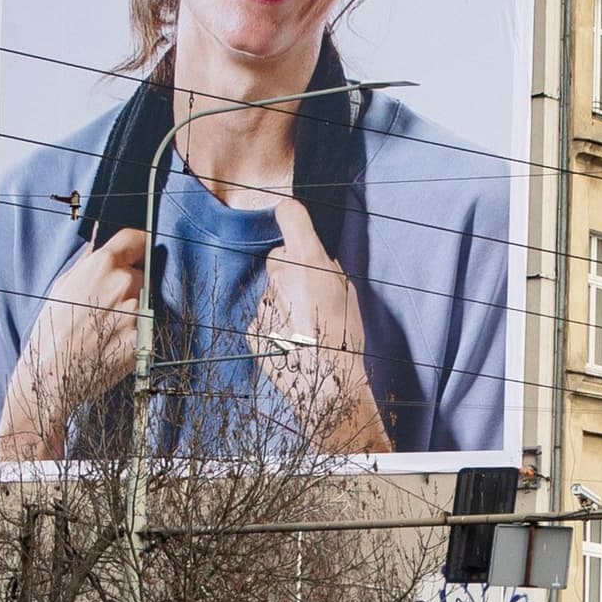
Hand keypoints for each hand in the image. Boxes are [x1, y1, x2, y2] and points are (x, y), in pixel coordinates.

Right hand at [0, 228, 146, 460]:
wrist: (53, 374)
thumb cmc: (52, 331)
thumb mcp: (62, 286)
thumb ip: (88, 263)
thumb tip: (100, 245)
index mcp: (103, 266)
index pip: (135, 239)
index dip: (136, 244)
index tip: (137, 249)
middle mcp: (125, 285)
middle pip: (139, 274)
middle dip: (128, 285)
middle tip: (104, 305)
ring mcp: (138, 312)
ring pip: (143, 301)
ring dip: (131, 310)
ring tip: (104, 327)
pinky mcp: (145, 337)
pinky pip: (144, 327)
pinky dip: (133, 332)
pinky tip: (111, 342)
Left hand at [255, 196, 385, 451]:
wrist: (328, 387)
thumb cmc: (347, 340)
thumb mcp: (350, 294)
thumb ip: (329, 269)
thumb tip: (317, 259)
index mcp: (308, 260)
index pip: (288, 214)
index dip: (291, 217)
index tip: (294, 223)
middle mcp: (280, 276)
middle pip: (278, 257)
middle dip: (289, 269)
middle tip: (310, 295)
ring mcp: (263, 303)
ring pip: (271, 292)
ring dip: (283, 303)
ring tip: (305, 330)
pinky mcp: (252, 329)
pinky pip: (262, 319)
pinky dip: (274, 327)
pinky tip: (293, 345)